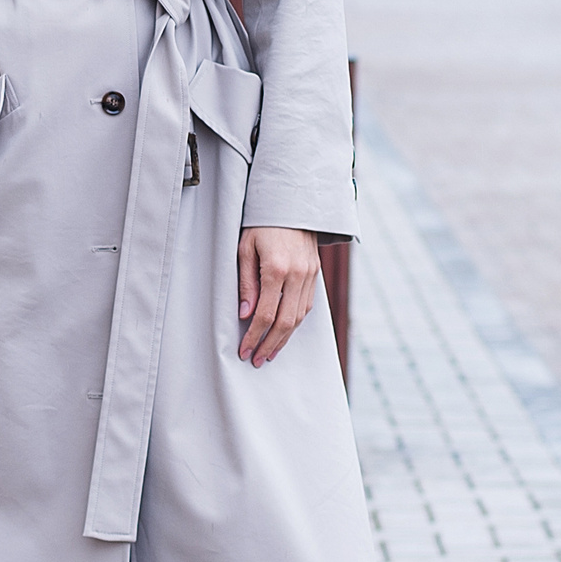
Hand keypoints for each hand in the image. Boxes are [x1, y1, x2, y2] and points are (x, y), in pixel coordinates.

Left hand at [236, 226, 319, 366]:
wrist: (292, 202)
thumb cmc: (262, 224)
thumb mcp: (245, 248)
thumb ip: (245, 283)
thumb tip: (245, 315)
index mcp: (276, 269)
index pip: (266, 314)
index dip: (254, 336)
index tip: (244, 351)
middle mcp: (297, 274)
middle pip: (286, 322)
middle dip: (270, 345)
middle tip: (256, 360)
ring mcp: (310, 275)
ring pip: (299, 317)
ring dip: (284, 339)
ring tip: (269, 352)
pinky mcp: (316, 273)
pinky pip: (307, 305)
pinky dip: (296, 323)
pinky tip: (284, 332)